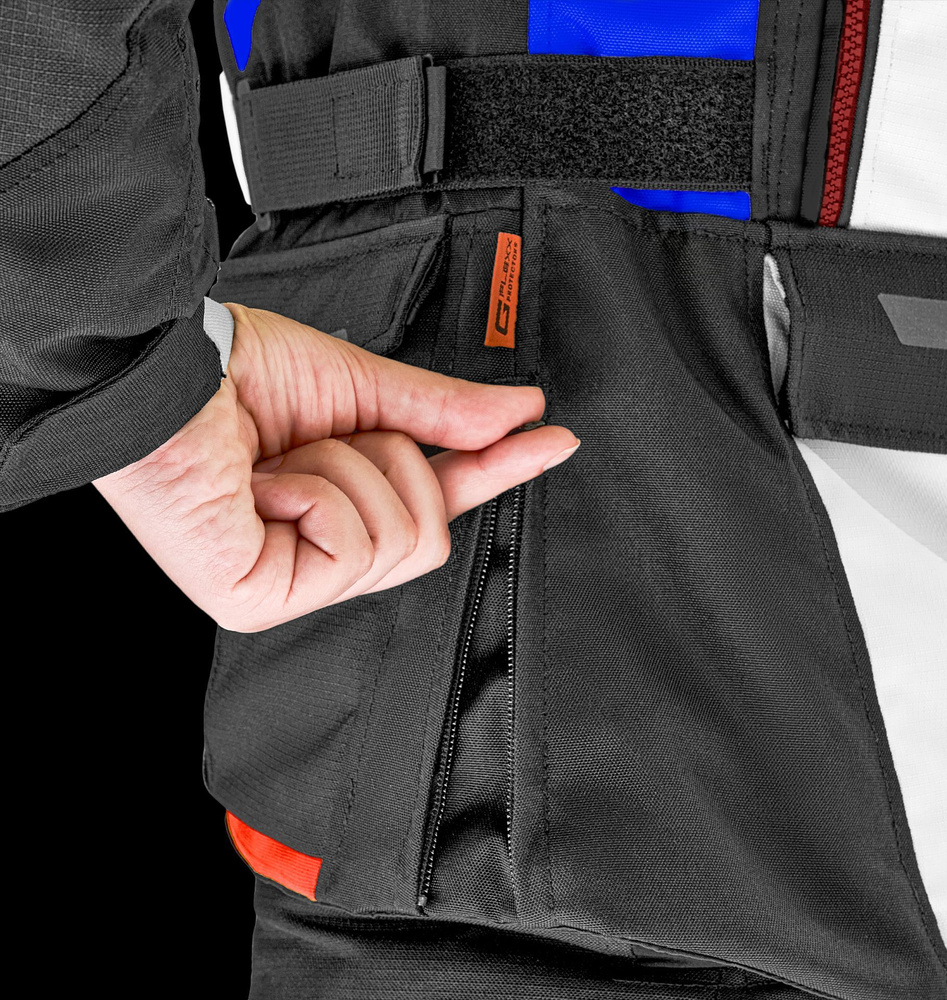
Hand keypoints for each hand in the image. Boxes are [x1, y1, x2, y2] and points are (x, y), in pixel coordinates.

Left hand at [93, 304, 579, 631]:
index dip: (498, 470)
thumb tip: (520, 412)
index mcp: (340, 498)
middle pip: (430, 536)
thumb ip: (441, 412)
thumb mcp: (359, 386)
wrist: (162, 365)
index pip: (438, 498)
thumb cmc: (234, 368)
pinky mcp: (257, 600)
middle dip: (392, 462)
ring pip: (400, 541)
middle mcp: (316, 548)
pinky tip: (267, 485)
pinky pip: (353, 550)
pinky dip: (320, 493)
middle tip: (329, 436)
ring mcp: (287, 582)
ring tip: (284, 456)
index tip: (553, 439)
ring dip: (349, 471)